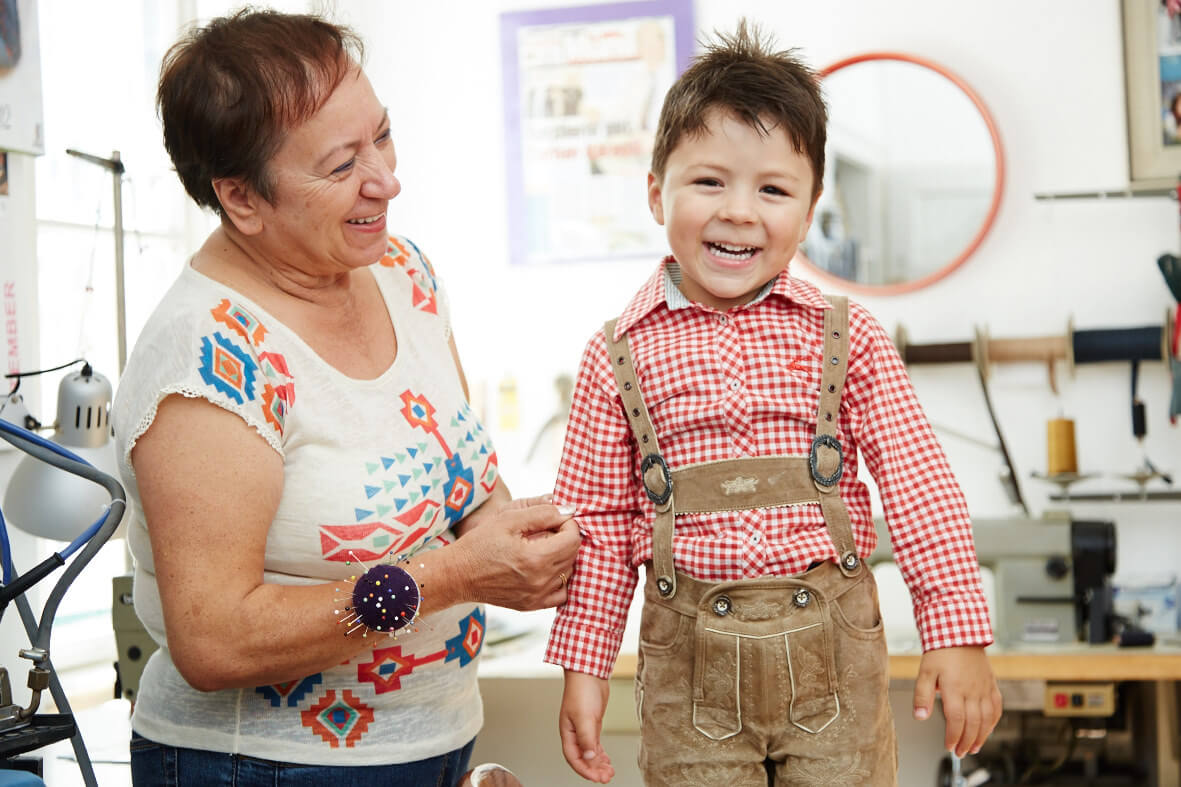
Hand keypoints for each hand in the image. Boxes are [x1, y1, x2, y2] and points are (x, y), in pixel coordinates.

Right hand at [451, 501, 579, 610]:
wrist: (457, 574)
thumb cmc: (480, 543)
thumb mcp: (508, 519)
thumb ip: (542, 513)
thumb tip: (568, 510)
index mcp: (535, 558)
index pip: (573, 539)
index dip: (568, 523)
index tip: (555, 518)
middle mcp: (540, 581)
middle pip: (573, 555)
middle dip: (566, 538)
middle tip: (547, 530)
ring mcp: (537, 596)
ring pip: (569, 572)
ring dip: (563, 557)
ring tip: (543, 547)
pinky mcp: (532, 605)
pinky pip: (561, 593)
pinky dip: (559, 579)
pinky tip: (545, 568)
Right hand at [560, 670, 614, 782]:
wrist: (589, 673)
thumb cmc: (582, 691)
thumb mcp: (584, 717)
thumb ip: (587, 738)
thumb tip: (590, 757)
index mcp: (567, 733)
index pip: (574, 758)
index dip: (585, 770)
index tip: (597, 778)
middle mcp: (574, 733)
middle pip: (582, 758)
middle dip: (593, 770)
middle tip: (606, 778)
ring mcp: (584, 729)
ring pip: (590, 752)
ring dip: (598, 764)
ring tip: (609, 772)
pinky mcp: (593, 724)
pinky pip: (595, 744)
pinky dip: (601, 754)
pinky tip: (607, 760)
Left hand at [913, 646, 1002, 755]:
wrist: (960, 635)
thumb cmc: (941, 653)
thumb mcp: (925, 672)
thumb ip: (921, 695)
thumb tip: (920, 716)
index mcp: (954, 688)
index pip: (956, 720)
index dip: (953, 736)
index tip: (949, 746)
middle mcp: (972, 691)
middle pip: (973, 724)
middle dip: (966, 742)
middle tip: (960, 752)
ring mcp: (984, 689)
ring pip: (987, 719)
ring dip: (981, 737)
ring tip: (973, 748)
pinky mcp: (992, 685)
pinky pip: (996, 708)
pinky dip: (993, 723)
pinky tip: (987, 730)